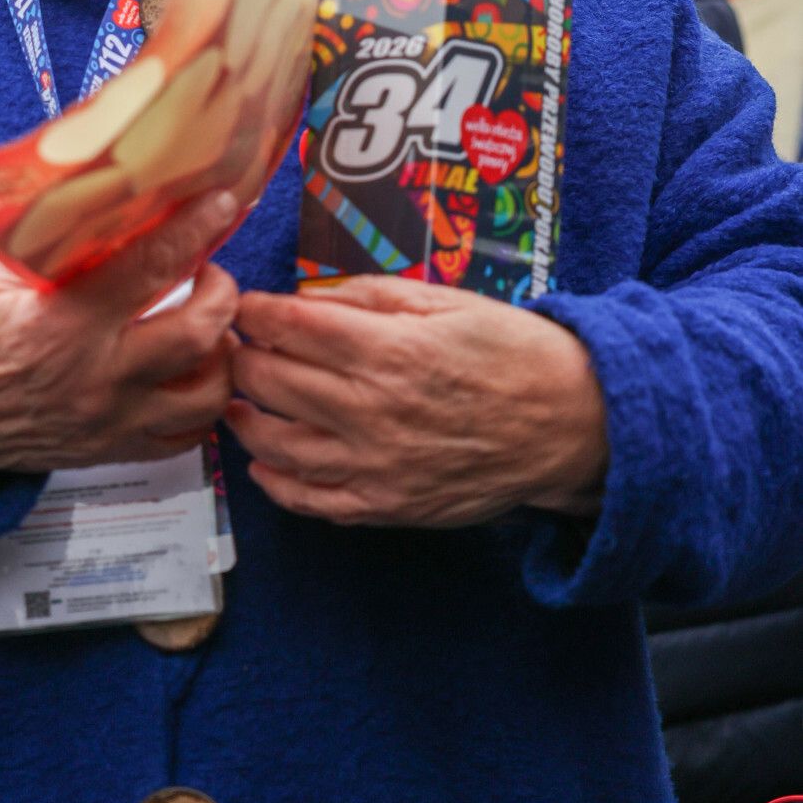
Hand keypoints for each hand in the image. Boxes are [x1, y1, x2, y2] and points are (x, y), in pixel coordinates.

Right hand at [0, 190, 239, 472]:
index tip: (222, 204)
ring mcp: (109, 421)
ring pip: (206, 397)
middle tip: (210, 275)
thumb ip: (68, 245)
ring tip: (212, 331)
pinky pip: (184, 438)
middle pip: (199, 334)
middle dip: (220, 294)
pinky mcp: (112, 451)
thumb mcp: (9, 273)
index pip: (152, 264)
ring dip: (222, 356)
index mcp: (66, 320)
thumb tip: (121, 200)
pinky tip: (191, 376)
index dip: (196, 228)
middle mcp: (97, 374)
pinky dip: (200, 406)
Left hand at [226, 276, 607, 527]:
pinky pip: (312, 501)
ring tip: (236, 399)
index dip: (253, 312)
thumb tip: (309, 298)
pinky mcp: (387, 505)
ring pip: (277, 443)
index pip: (289, 327)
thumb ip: (371, 297)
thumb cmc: (511, 354)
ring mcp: (376, 465)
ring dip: (243, 418)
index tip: (242, 305)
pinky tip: (263, 463)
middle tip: (231, 345)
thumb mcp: (446, 302)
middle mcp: (372, 409)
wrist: (571, 425)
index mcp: (388, 350)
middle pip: (272, 381)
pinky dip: (275, 483)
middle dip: (241, 357)